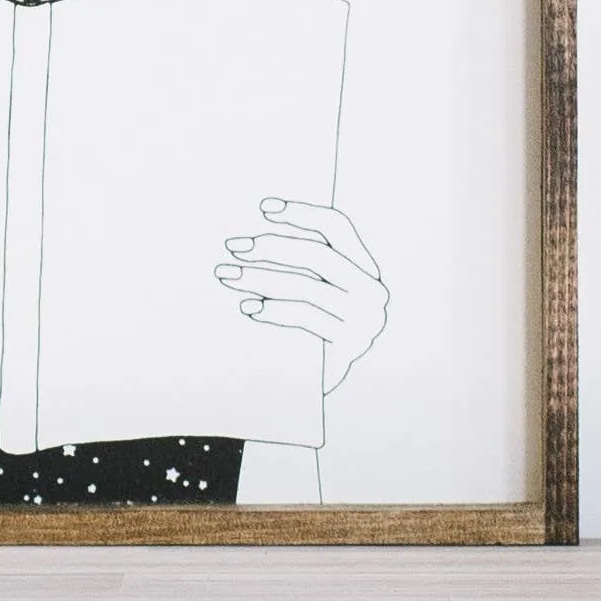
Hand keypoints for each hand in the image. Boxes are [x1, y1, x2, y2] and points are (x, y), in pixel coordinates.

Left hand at [214, 197, 389, 394]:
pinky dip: (273, 310)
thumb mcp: (312, 294)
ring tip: (229, 275)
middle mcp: (372, 293)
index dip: (301, 213)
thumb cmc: (308, 334)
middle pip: (318, 255)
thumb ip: (302, 266)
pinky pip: (305, 318)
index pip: (337, 228)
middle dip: (271, 247)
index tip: (263, 208)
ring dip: (261, 278)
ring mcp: (363, 322)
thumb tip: (255, 235)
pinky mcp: (348, 347)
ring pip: (307, 286)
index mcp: (366, 270)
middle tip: (234, 247)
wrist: (313, 393)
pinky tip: (249, 307)